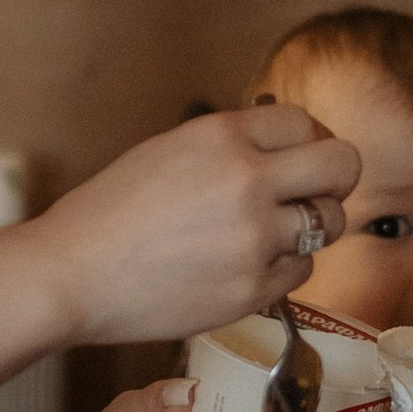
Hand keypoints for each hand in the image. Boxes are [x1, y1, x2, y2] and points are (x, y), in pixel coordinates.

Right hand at [26, 105, 361, 350]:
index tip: (300, 159)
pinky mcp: (253, 289)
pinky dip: (281, 269)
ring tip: (271, 236)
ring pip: (329, 224)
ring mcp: (255, 238)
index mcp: (222, 136)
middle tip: (315, 193)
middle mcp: (248, 180)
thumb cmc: (107, 214)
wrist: (70, 274)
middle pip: (343, 166)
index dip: (308, 141)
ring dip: (309, 228)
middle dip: (335, 179)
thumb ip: (228, 148)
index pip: (304, 122)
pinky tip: (244, 267)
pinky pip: (300, 271)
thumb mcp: (168, 152)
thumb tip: (283, 152)